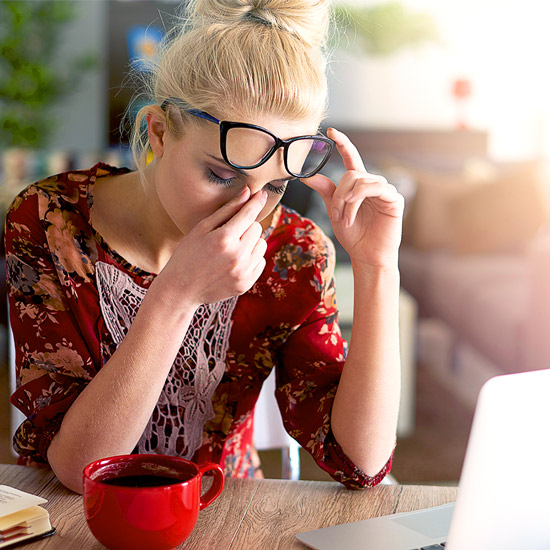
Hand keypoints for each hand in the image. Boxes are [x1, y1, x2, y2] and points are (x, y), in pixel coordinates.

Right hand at [157, 187, 267, 305]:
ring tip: (232, 248)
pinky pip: (261, 262)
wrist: (180, 289)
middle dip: (246, 226)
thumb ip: (227, 210)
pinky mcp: (246, 283)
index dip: (256, 202)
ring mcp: (243, 272)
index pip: (248, 214)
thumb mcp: (202, 228)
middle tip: (230, 233)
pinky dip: (251, 258)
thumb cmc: (187, 254)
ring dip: (251, 242)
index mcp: (224, 238)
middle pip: (257, 228)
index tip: (261, 193)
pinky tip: (234, 261)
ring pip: (262, 244)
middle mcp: (237, 256)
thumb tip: (247, 192)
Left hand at [302, 128, 403, 268]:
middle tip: (336, 214)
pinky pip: (372, 188)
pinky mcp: (394, 198)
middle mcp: (373, 183)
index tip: (331, 132)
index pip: (351, 158)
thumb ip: (325, 191)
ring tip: (344, 219)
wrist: (366, 255)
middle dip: (338, 195)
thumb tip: (306, 176)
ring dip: (346, 201)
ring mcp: (385, 190)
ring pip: (359, 181)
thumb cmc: (353, 235)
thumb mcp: (335, 210)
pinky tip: (352, 215)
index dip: (343, 143)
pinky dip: (357, 201)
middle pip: (350, 174)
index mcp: (359, 185)